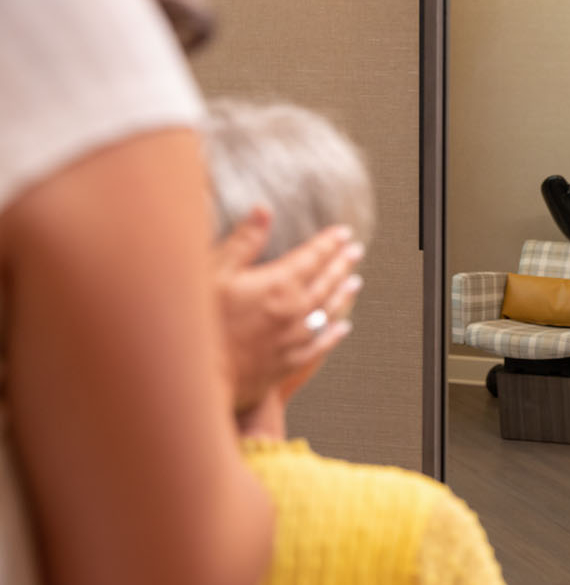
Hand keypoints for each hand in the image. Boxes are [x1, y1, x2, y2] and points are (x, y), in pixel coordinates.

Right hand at [215, 206, 364, 411]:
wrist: (198, 374)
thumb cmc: (200, 320)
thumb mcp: (213, 272)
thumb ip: (243, 241)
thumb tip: (263, 210)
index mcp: (279, 284)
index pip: (312, 257)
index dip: (329, 243)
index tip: (344, 233)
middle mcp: (295, 310)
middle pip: (326, 282)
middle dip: (341, 264)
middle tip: (356, 252)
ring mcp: (294, 338)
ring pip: (328, 311)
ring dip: (343, 295)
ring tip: (354, 282)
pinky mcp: (288, 363)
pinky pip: (320, 346)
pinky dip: (334, 334)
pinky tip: (343, 327)